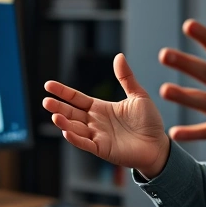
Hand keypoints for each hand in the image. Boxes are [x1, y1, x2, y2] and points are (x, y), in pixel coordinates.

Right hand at [43, 53, 169, 176]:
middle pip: (71, 113)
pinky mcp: (102, 149)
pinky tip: (66, 131)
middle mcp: (95, 122)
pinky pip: (86, 144)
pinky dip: (75, 139)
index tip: (48, 85)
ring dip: (64, 123)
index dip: (63, 92)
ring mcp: (97, 136)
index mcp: (100, 108)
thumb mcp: (138, 95)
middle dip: (58, 107)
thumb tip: (119, 56)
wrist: (159, 145)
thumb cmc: (149, 121)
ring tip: (55, 116)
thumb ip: (126, 78)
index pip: (77, 98)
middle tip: (46, 101)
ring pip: (75, 128)